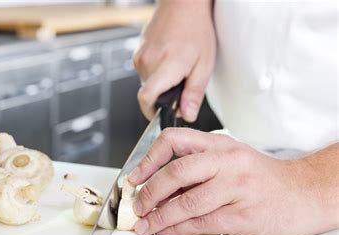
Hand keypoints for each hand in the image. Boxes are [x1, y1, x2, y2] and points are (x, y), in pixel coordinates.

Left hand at [128, 128, 338, 234]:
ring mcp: (236, 187)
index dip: (148, 159)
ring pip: (187, 202)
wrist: (305, 193)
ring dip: (159, 216)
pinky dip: (178, 228)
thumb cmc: (262, 178)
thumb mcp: (230, 159)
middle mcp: (227, 161)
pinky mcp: (243, 214)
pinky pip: (202, 223)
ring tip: (145, 224)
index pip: (173, 140)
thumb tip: (157, 186)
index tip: (135, 177)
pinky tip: (166, 231)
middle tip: (137, 205)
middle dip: (149, 192)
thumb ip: (197, 167)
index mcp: (219, 144)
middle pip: (176, 172)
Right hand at [133, 0, 215, 121]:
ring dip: (160, 83)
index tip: (161, 115)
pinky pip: (145, 72)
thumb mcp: (204, 64)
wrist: (183, 4)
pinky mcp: (137, 52)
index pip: (146, 99)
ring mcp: (140, 57)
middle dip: (163, 96)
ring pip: (147, 83)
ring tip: (177, 67)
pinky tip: (169, 59)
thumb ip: (194, 93)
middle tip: (181, 83)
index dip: (151, 113)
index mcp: (166, 66)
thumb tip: (187, 115)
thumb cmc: (196, 30)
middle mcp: (148, 62)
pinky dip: (156, 72)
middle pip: (149, 94)